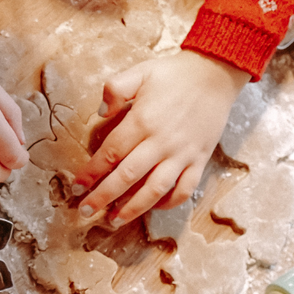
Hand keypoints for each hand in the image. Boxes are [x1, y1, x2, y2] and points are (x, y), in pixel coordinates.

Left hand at [72, 50, 248, 226]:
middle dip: (103, 197)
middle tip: (85, 211)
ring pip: (154, 190)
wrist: (216, 73)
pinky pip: (185, 189)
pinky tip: (153, 207)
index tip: (77, 187)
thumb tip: (100, 112)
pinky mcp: (200, 159)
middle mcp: (161, 142)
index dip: (91, 172)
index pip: (110, 153)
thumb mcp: (140, 72)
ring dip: (132, 208)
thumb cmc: (175, 73)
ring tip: (114, 220)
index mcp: (142, 121)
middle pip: (126, 177)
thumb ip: (115, 89)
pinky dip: (169, 202)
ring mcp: (182, 154)